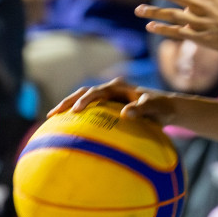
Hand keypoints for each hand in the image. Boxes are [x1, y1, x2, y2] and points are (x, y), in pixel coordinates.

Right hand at [50, 76, 177, 124]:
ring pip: (83, 99)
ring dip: (68, 107)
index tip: (75, 111)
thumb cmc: (161, 108)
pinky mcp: (107, 107)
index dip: (85, 100)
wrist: (166, 108)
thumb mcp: (155, 107)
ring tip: (51, 119)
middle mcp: (110, 90)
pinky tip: (66, 128)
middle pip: (83, 93)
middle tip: (53, 114)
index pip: (96, 92)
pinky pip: (89, 110)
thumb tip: (124, 113)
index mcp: (118, 87)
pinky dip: (77, 116)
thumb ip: (142, 109)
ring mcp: (107, 98)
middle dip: (67, 102)